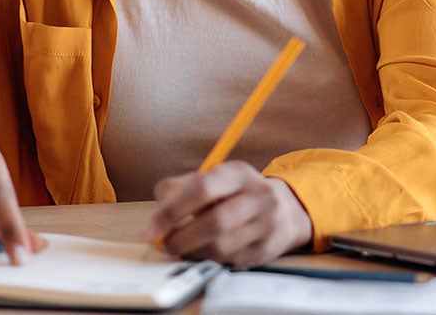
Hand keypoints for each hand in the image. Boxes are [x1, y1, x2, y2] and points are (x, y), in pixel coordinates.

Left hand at [141, 161, 312, 266]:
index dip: (172, 210)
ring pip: (222, 246)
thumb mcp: (216, 179)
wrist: (287, 209)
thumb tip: (160, 202)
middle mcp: (258, 196)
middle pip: (215, 222)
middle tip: (164, 244)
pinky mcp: (267, 249)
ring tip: (181, 248)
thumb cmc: (239, 193)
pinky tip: (203, 253)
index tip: (149, 230)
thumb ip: (184, 186)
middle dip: (181, 238)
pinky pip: (230, 261)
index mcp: (239, 172)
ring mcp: (266, 224)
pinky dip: (210, 260)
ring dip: (193, 252)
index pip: (203, 188)